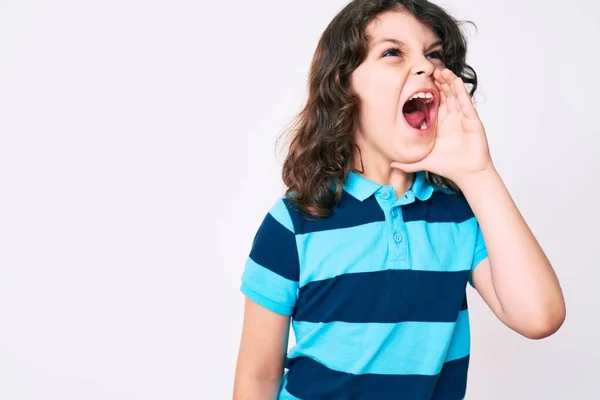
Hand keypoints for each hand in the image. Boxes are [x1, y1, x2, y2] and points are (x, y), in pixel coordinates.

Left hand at [391, 68, 493, 185]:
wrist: (468, 175)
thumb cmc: (449, 167)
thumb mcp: (423, 162)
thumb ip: (407, 164)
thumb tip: (391, 165)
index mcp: (440, 125)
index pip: (433, 103)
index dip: (427, 92)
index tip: (419, 81)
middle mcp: (451, 118)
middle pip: (444, 95)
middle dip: (438, 82)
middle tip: (429, 70)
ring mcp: (462, 117)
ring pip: (454, 95)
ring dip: (448, 82)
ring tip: (441, 70)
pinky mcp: (472, 119)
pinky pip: (465, 101)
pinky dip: (460, 90)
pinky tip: (455, 80)